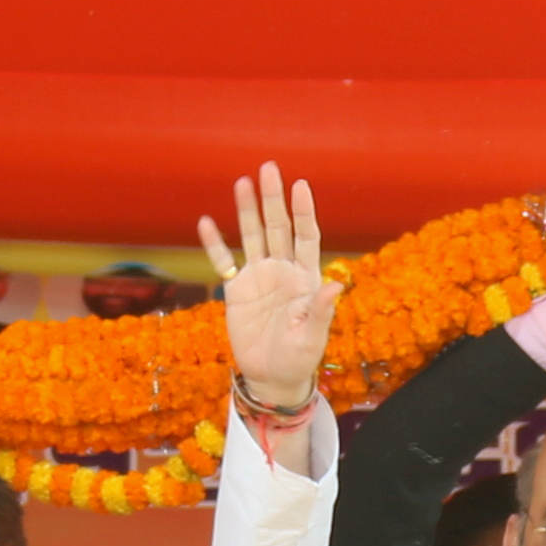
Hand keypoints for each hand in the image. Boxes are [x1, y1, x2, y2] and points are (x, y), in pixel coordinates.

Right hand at [202, 165, 339, 407]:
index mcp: (306, 279)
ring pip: (252, 236)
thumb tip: (338, 285)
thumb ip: (321, 310)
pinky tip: (207, 222)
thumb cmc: (300, 358)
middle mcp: (283, 271)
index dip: (304, 212)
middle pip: (278, 227)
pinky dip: (215, 244)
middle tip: (269, 168)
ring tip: (242, 182)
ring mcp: (258, 277)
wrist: (273, 376)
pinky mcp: (236, 290)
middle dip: (274, 199)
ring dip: (247, 211)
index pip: (306, 237)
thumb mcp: (313, 337)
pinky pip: (224, 261)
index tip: (301, 186)